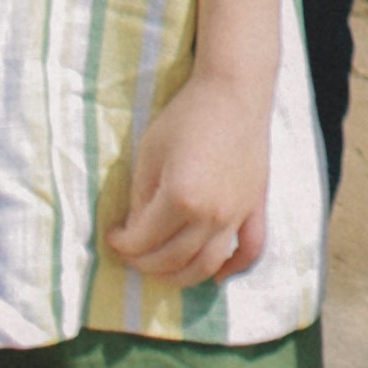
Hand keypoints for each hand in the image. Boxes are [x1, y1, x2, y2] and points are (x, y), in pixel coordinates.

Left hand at [104, 60, 274, 285]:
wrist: (234, 90)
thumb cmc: (186, 115)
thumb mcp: (149, 152)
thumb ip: (142, 197)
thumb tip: (136, 230)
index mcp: (180, 199)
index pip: (144, 241)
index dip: (122, 244)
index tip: (112, 237)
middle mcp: (210, 216)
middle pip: (173, 260)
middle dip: (144, 263)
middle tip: (131, 254)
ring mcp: (236, 215)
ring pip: (207, 266)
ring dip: (180, 277)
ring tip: (161, 269)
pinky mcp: (255, 208)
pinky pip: (250, 251)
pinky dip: (234, 269)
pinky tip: (217, 276)